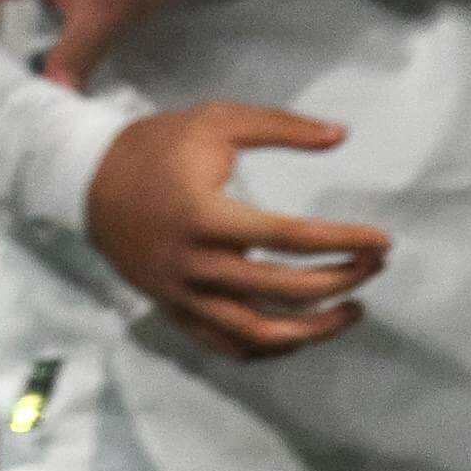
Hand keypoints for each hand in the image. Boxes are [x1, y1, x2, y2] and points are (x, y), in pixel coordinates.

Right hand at [87, 103, 387, 360]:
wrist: (87, 181)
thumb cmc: (156, 146)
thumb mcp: (215, 121)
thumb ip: (279, 128)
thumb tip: (341, 136)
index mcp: (207, 215)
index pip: (292, 239)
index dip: (344, 242)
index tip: (383, 241)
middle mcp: (197, 264)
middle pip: (285, 290)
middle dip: (341, 279)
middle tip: (374, 265)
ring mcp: (184, 296)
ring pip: (261, 334)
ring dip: (315, 329)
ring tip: (352, 310)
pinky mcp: (175, 311)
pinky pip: (229, 346)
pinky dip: (271, 348)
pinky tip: (302, 331)